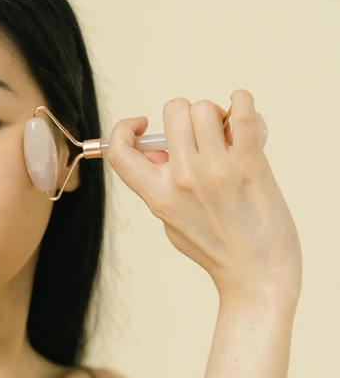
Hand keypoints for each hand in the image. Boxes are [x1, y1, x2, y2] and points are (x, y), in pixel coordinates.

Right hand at [106, 90, 301, 306]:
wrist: (257, 275)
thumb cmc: (217, 251)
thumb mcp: (172, 221)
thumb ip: (160, 186)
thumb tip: (160, 149)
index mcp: (157, 195)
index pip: (120, 151)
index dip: (123, 129)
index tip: (142, 125)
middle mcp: (182, 179)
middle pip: (173, 112)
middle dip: (185, 115)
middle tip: (199, 133)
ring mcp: (216, 170)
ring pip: (204, 109)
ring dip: (215, 113)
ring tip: (226, 132)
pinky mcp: (250, 165)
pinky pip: (243, 114)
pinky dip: (242, 101)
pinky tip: (241, 106)